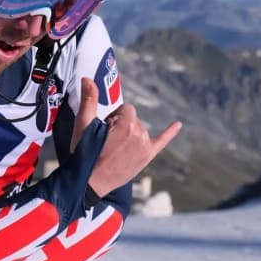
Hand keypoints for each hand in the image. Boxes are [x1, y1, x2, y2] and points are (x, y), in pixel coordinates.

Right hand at [73, 77, 181, 196]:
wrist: (89, 182)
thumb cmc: (84, 152)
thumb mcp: (83, 124)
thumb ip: (89, 99)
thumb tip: (87, 78)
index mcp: (127, 125)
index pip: (125, 109)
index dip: (113, 116)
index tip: (103, 128)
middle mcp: (140, 135)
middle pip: (133, 119)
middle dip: (120, 125)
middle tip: (105, 141)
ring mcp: (145, 147)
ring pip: (140, 129)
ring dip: (129, 133)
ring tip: (114, 148)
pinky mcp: (147, 157)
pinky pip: (161, 141)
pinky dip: (170, 132)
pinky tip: (178, 124)